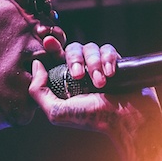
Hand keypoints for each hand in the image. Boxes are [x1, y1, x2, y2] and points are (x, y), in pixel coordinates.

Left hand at [28, 41, 160, 135]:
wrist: (124, 118)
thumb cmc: (91, 118)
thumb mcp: (57, 112)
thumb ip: (39, 91)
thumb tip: (36, 65)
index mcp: (65, 79)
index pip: (55, 56)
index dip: (52, 46)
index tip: (48, 42)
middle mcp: (81, 69)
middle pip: (72, 48)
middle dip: (75, 60)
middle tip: (79, 76)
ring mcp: (98, 65)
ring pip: (90, 48)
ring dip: (94, 64)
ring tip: (100, 83)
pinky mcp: (114, 62)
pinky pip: (107, 49)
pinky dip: (108, 60)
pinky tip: (110, 74)